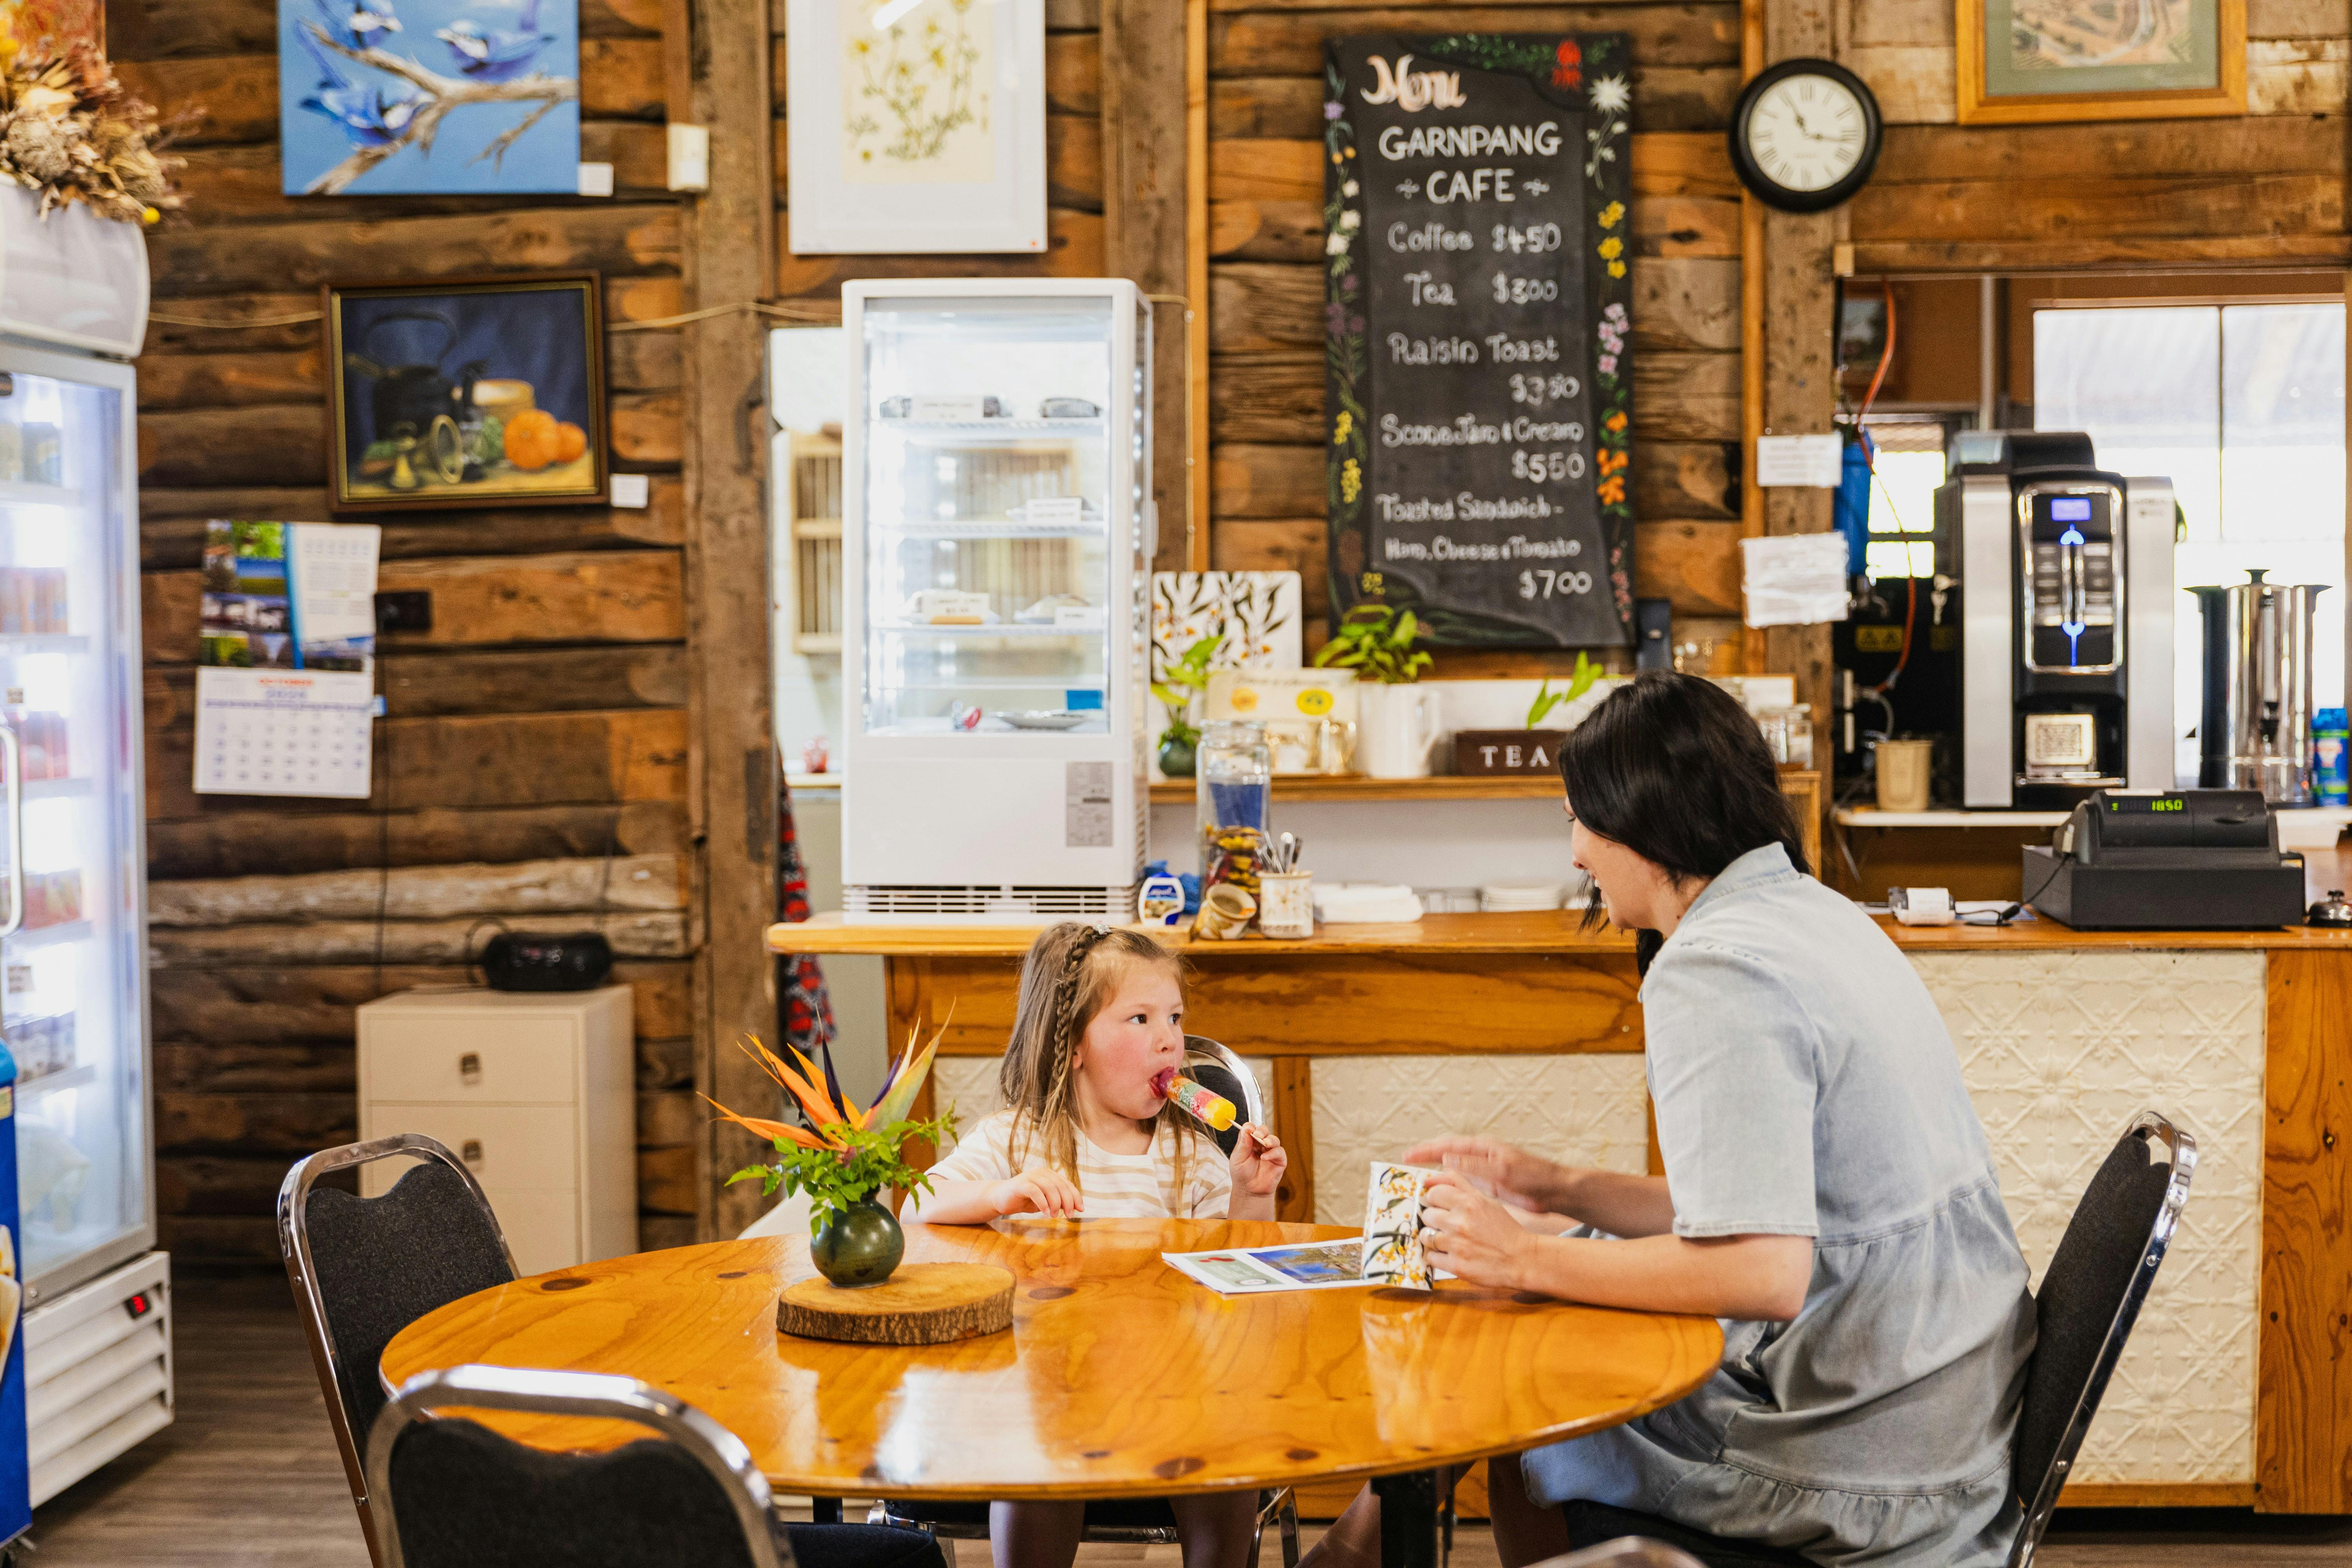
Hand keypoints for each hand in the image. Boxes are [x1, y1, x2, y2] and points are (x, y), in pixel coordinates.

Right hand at [991, 1169, 1082, 1218]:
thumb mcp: (1045, 1201)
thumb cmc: (1025, 1200)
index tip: (1081, 1210)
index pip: (1067, 1184)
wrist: (1000, 1198)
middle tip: (1069, 1215)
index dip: (1076, 1196)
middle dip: (1068, 1201)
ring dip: (1055, 1203)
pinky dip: (1042, 1203)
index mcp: (1049, 1174)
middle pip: (1060, 1185)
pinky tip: (1045, 1213)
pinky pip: (1035, 1191)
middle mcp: (1041, 1172)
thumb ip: (1058, 1201)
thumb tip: (1074, 1208)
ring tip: (1054, 1216)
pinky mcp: (1020, 1184)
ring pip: (1049, 1187)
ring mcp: (1030, 1176)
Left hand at [1230, 1123, 1286, 1197]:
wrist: (1249, 1191)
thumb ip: (1242, 1145)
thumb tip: (1245, 1129)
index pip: (1252, 1129)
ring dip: (1270, 1139)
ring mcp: (1271, 1152)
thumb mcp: (1237, 1159)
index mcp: (1249, 1142)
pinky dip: (1273, 1153)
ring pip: (1274, 1139)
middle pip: (1264, 1131)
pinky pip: (1279, 1152)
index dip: (1250, 1126)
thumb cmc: (1242, 1175)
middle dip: (1262, 1130)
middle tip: (1257, 1134)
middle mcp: (1261, 1145)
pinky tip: (1264, 1157)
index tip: (1248, 1128)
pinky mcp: (1279, 1161)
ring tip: (1264, 1144)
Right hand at [1403, 1136, 1568, 1212]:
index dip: (1426, 1150)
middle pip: (1446, 1153)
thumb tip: (1445, 1159)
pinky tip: (1440, 1192)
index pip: (1447, 1146)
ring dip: (1435, 1171)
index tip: (1407, 1156)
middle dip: (1425, 1158)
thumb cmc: (1533, 1177)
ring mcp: (1484, 1170)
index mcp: (1483, 1148)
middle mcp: (1481, 1156)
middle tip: (1405, 1165)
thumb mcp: (1502, 1171)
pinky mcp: (1489, 1183)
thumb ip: (1474, 1166)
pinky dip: (1449, 1184)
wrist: (1554, 1190)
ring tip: (1416, 1179)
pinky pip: (1463, 1181)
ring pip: (1453, 1168)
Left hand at [1420, 1171, 1536, 1288]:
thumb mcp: (1486, 1200)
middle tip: (1448, 1226)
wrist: (1521, 1259)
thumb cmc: (1505, 1229)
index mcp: (1468, 1202)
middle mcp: (1460, 1222)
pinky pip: (1431, 1257)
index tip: (1441, 1206)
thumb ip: (1459, 1185)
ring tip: (1449, 1241)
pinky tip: (1451, 1254)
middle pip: (1427, 1215)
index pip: (1433, 1193)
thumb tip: (1431, 1178)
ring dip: (1433, 1238)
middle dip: (1435, 1220)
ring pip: (1425, 1236)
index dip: (1436, 1200)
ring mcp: (1456, 1245)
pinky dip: (1438, 1257)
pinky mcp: (1455, 1265)